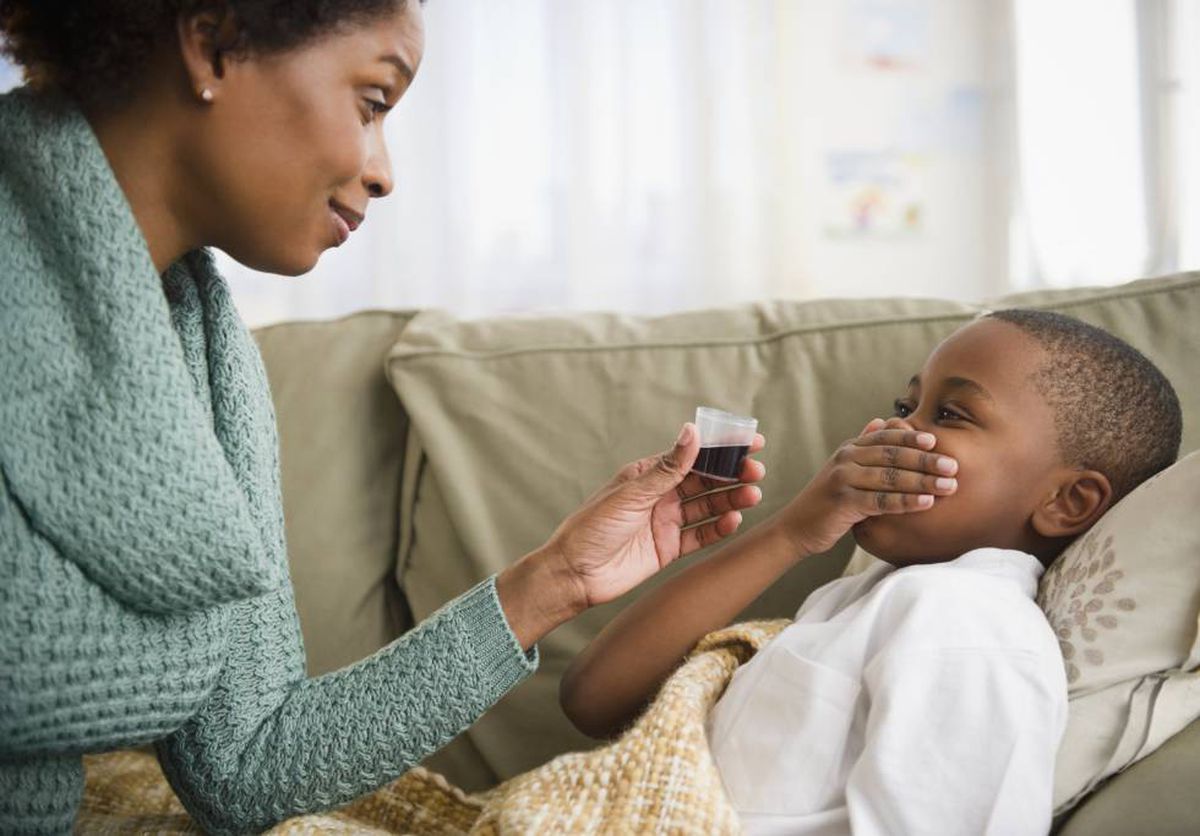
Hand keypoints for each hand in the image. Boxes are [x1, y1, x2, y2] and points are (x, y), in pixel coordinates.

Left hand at [547, 423, 766, 609]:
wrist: (574, 575)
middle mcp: (659, 495)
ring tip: (753, 495)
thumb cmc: (592, 528)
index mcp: (647, 474)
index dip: (721, 448)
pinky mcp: (668, 548)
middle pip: (704, 481)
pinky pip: (700, 536)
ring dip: (730, 500)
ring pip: (706, 507)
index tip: (751, 442)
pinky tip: (734, 521)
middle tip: (756, 472)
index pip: (691, 456)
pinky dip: (719, 528)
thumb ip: (668, 468)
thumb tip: (692, 432)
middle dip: (732, 474)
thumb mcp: (632, 494)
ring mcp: (665, 522)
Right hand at [772, 417, 957, 557]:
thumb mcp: (844, 469)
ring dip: (923, 481)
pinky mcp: (844, 503)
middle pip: (893, 455)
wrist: (796, 528)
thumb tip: (883, 421)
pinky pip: (881, 500)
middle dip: (926, 459)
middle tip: (953, 465)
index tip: (937, 441)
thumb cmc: (827, 501)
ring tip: (949, 486)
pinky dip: (906, 501)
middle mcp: (846, 459)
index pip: (885, 437)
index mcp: (850, 449)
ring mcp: (843, 479)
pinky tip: (926, 503)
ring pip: (890, 477)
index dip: (911, 437)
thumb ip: (865, 447)